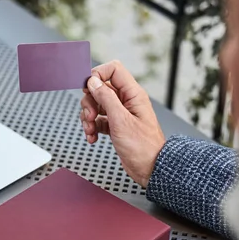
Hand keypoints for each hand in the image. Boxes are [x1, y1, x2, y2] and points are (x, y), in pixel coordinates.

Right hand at [80, 61, 165, 186]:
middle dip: (89, 102)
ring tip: (90, 129)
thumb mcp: (121, 120)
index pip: (113, 70)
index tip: (88, 88)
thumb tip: (93, 82)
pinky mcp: (115, 127)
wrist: (151, 169)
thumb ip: (106, 98)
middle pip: (100, 88)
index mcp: (133, 94)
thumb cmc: (143, 148)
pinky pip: (98, 120)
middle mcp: (127, 101)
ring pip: (97, 105)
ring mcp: (120, 114)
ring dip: (88, 117)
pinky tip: (93, 137)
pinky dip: (92, 128)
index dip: (98, 75)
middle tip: (90, 115)